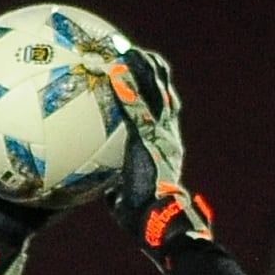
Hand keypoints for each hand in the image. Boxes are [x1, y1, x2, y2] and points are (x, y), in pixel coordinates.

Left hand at [103, 45, 215, 271]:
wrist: (162, 224)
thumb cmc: (147, 221)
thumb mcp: (127, 200)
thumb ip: (117, 186)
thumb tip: (106, 189)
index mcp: (166, 147)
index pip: (163, 114)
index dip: (155, 94)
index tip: (144, 79)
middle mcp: (168, 135)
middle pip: (163, 94)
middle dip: (151, 71)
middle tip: (136, 53)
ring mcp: (161, 135)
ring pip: (154, 92)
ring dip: (141, 69)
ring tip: (127, 50)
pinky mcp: (149, 139)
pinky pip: (136, 107)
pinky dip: (126, 87)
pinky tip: (115, 70)